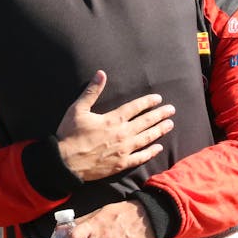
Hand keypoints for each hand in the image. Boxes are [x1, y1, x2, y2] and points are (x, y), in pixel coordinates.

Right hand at [54, 71, 174, 180]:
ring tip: (170, 125)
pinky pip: (140, 157)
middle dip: (160, 115)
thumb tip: (101, 73)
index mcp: (113, 120)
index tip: (158, 98)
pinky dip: (151, 152)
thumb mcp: (78, 109)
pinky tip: (159, 148)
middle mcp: (122, 134)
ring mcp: (124, 150)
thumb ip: (91, 91)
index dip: (148, 102)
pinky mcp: (121, 164)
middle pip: (146, 122)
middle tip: (172, 110)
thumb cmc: (70, 135)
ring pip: (147, 138)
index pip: (135, 108)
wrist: (65, 163)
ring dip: (159, 131)